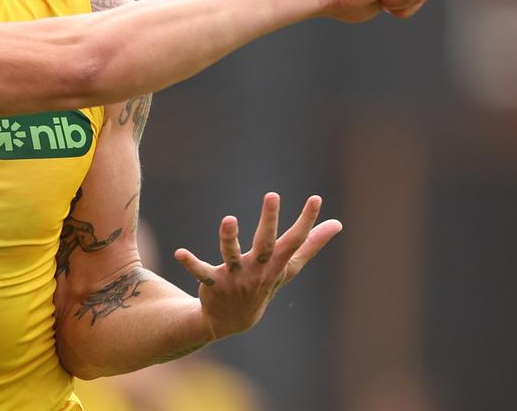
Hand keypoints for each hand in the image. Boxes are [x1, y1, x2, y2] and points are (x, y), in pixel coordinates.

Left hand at [173, 193, 341, 339]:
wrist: (234, 320)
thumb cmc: (264, 284)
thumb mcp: (288, 267)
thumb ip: (311, 244)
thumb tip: (338, 224)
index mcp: (276, 263)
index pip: (295, 241)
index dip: (307, 221)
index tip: (315, 198)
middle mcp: (258, 270)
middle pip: (265, 244)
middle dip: (269, 220)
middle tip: (272, 195)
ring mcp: (235, 277)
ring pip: (232, 255)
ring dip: (229, 238)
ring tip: (229, 219)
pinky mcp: (212, 283)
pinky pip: (201, 272)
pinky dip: (191, 263)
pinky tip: (179, 253)